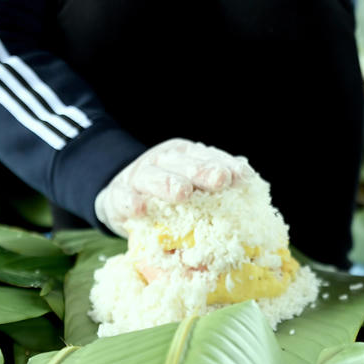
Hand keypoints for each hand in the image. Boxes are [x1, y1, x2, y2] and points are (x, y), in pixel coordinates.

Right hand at [94, 138, 253, 236]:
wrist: (120, 197)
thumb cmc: (165, 195)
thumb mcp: (190, 185)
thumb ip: (213, 182)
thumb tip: (247, 178)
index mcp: (184, 156)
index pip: (207, 156)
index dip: (226, 164)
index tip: (243, 177)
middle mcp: (162, 161)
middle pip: (182, 162)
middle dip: (203, 170)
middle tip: (220, 180)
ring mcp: (137, 177)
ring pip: (152, 176)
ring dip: (168, 182)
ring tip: (183, 192)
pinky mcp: (116, 197)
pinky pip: (123, 198)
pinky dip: (131, 202)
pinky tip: (140, 208)